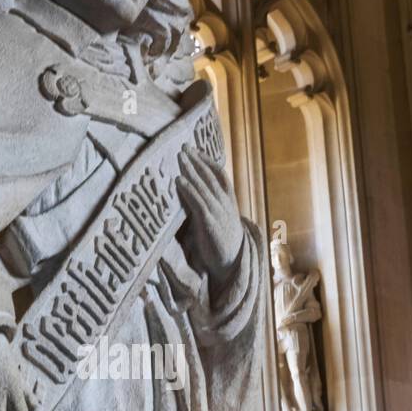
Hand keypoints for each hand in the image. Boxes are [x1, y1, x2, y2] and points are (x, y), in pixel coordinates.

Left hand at [177, 146, 243, 292]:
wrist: (232, 264)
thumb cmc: (221, 243)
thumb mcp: (217, 220)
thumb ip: (208, 207)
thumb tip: (191, 195)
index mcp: (229, 201)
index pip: (220, 174)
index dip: (208, 160)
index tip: (196, 149)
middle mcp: (225, 203)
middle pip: (210, 176)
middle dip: (197, 160)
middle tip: (183, 146)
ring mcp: (218, 212)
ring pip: (204, 185)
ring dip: (191, 170)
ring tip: (180, 157)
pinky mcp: (210, 223)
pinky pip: (199, 202)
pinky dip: (189, 190)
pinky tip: (179, 181)